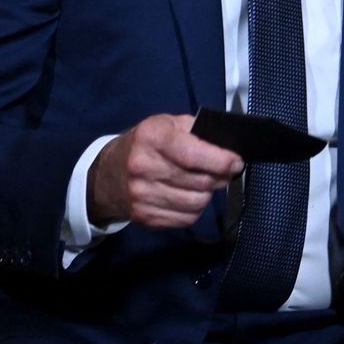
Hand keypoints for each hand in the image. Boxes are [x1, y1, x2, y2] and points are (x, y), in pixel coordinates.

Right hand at [87, 114, 243, 228]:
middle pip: (201, 181)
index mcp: (153, 138)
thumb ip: (197, 130)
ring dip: (207, 194)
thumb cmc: (146, 145)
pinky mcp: (144, 216)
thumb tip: (228, 147)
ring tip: (203, 183)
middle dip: (219, 177)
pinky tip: (188, 196)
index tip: (236, 162)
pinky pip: (186, 219)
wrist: (106, 174)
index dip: (222, 161)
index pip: (195, 155)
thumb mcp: (167, 124)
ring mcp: (142, 194)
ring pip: (197, 202)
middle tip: (222, 172)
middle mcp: (144, 167)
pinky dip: (194, 209)